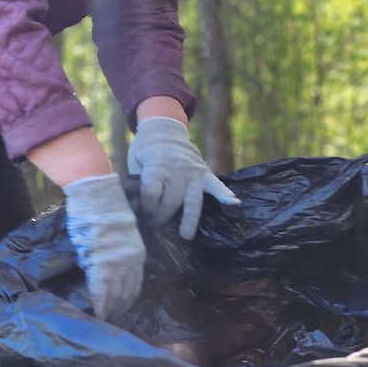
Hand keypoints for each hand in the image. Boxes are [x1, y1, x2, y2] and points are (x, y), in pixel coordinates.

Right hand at [61, 174, 146, 319]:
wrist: (97, 195)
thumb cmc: (104, 210)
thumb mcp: (119, 234)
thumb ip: (117, 252)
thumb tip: (108, 267)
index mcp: (137, 253)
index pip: (134, 284)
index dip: (127, 298)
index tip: (120, 309)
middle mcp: (131, 261)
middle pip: (127, 292)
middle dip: (120, 307)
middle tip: (113, 318)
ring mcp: (117, 263)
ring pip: (115, 294)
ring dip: (110, 308)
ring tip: (104, 318)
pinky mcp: (101, 263)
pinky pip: (101, 289)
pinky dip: (100, 302)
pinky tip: (98, 312)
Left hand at [128, 117, 240, 239]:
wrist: (165, 130)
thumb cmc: (146, 150)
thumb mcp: (134, 162)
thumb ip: (136, 183)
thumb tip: (133, 206)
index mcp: (156, 167)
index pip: (151, 194)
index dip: (146, 206)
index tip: (142, 212)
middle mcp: (176, 170)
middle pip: (170, 201)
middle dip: (161, 216)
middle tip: (154, 223)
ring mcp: (193, 172)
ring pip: (192, 200)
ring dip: (189, 219)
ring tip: (186, 236)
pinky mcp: (205, 173)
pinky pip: (216, 185)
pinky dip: (225, 194)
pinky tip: (233, 203)